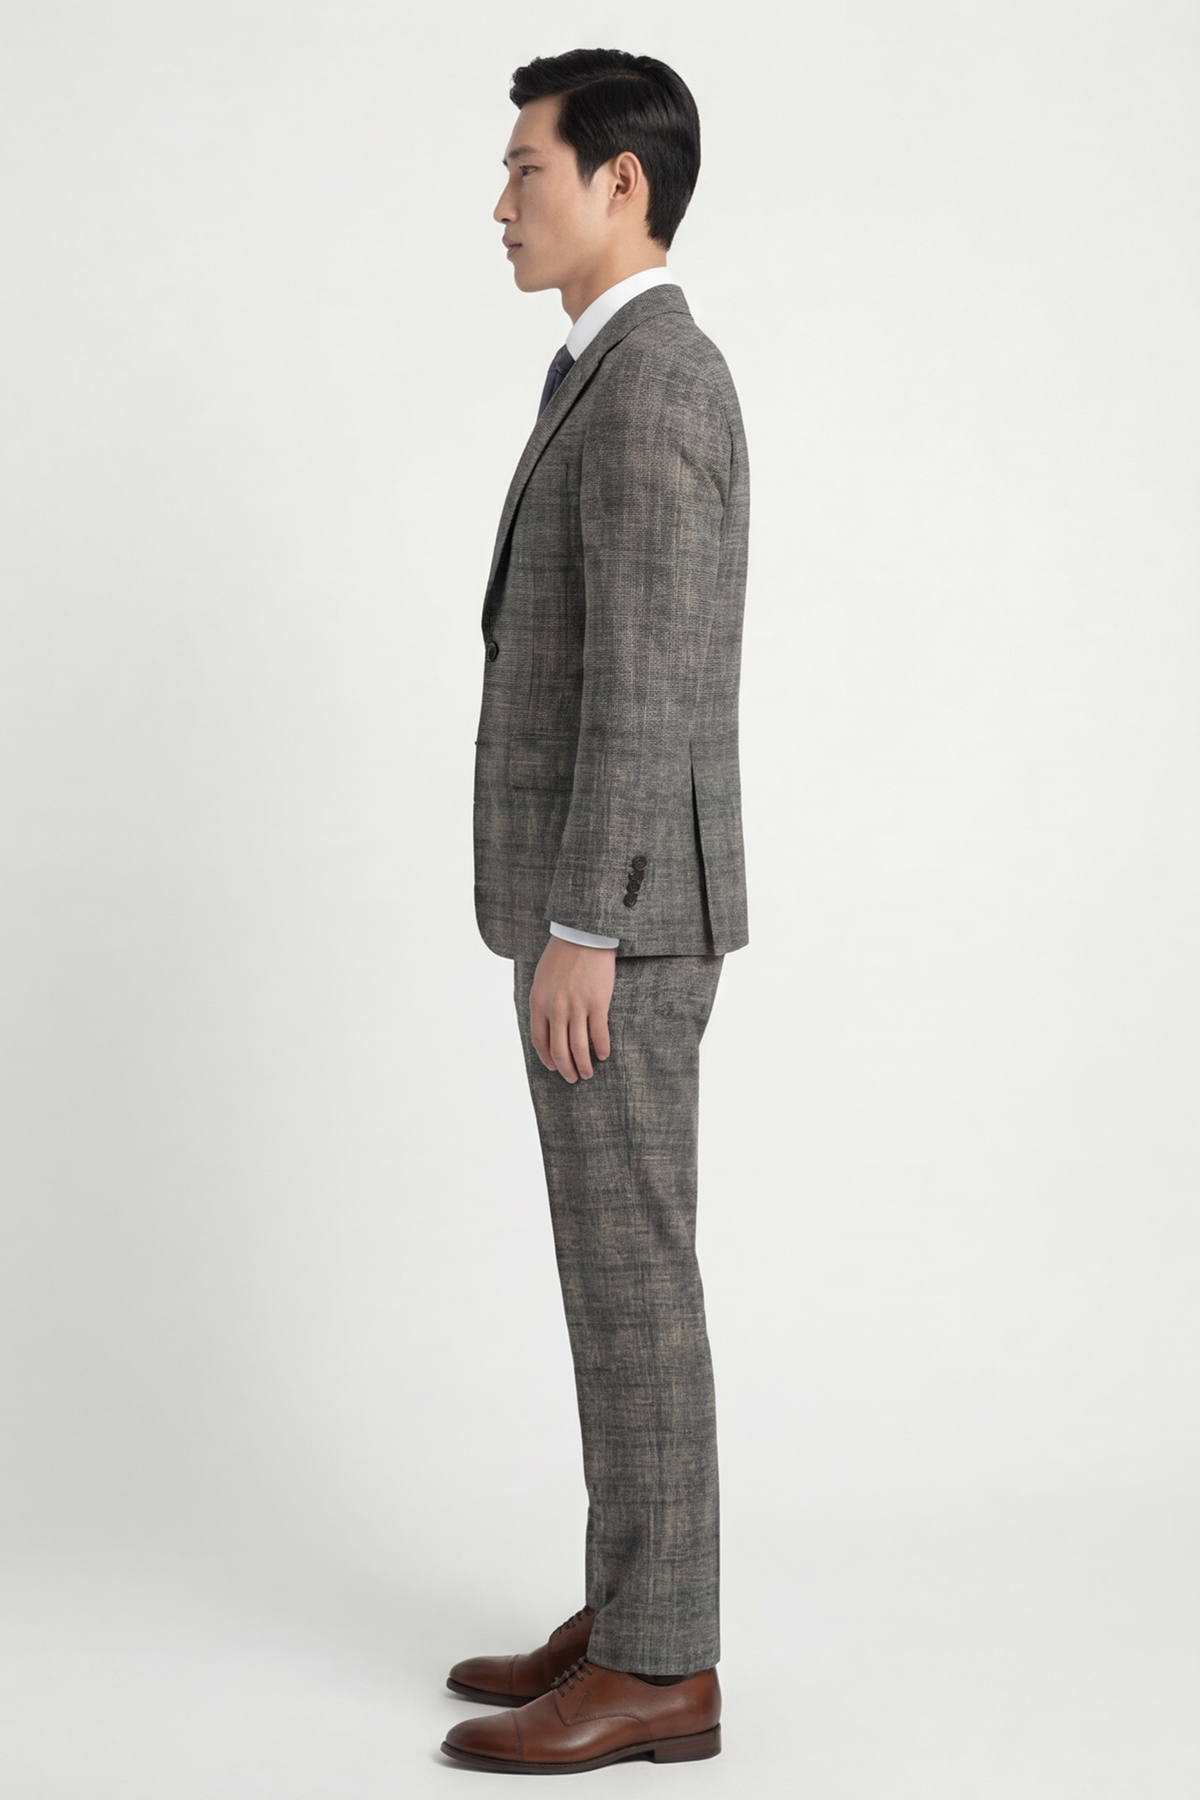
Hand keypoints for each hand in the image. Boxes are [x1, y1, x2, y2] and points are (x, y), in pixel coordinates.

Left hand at [529, 936, 615, 1082]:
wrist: (581, 934)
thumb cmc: (561, 955)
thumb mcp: (541, 979)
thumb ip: (542, 1003)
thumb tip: (547, 1024)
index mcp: (539, 1003)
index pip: (540, 1041)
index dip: (547, 1059)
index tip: (553, 1068)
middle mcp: (556, 1009)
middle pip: (559, 1050)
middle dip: (566, 1069)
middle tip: (573, 1078)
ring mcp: (577, 1007)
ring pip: (579, 1047)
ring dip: (584, 1065)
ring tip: (588, 1073)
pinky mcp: (597, 1003)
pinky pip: (599, 1034)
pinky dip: (602, 1048)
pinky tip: (604, 1055)